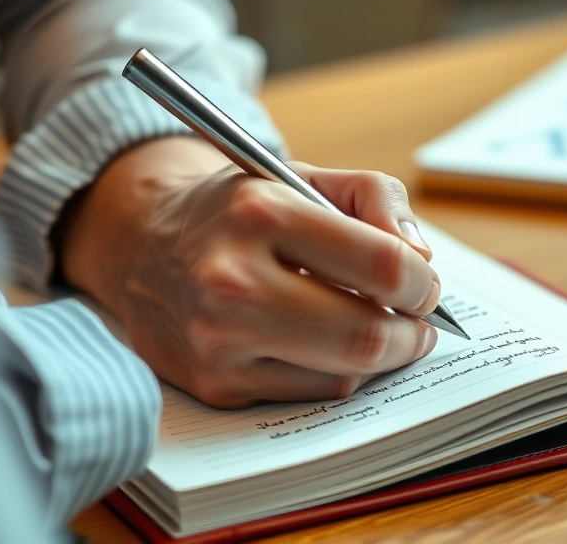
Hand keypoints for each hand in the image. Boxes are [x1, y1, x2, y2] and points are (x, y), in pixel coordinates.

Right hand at [58, 137, 438, 407]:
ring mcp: (217, 340)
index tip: (423, 284)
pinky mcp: (214, 384)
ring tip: (374, 325)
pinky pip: (310, 392)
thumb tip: (421, 260)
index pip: (382, 266)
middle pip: (367, 335)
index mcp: (260, 213)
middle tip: (418, 322)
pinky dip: (334, 371)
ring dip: (377, 355)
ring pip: (345, 373)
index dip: (421, 283)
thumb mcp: (304, 175)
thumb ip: (377, 197)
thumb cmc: (240, 210)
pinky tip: (323, 342)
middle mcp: (230, 279)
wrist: (142, 242)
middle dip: (413, 334)